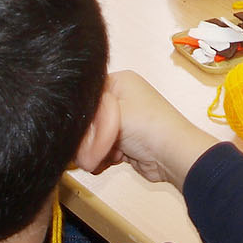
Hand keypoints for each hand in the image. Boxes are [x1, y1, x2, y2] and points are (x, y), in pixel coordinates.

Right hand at [88, 70, 216, 189]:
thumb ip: (85, 117)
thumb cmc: (148, 126)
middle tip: (96, 143)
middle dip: (90, 136)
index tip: (80, 124)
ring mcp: (124, 122)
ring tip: (108, 153)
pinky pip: (102, 150)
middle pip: (89, 118)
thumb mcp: (110, 113)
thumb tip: (71, 130)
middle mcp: (122, 99)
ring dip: (97, 149)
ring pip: (93, 137)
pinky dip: (103, 158)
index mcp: (120, 81)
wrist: (171, 157)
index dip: (81, 110)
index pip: (87, 92)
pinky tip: (111, 161)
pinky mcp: (124, 144)